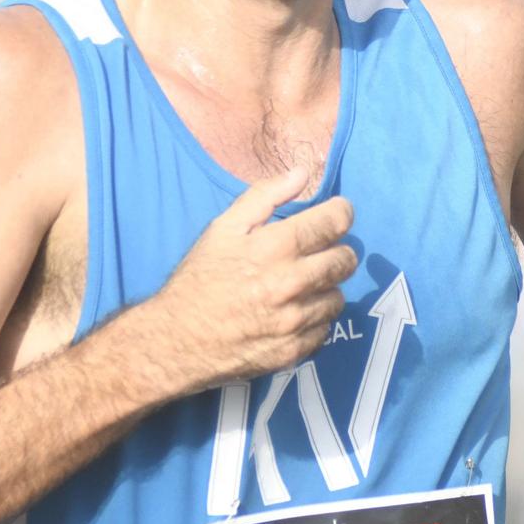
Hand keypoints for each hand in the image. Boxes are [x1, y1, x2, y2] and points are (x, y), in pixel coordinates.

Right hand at [139, 167, 357, 393]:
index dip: (342, 212)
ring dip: (324, 288)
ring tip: (299, 286)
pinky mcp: (295, 350)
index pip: (335, 222)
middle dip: (337, 250)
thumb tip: (303, 173)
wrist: (177, 339)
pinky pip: (325, 328)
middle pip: (345, 260)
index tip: (337, 213)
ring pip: (338, 296)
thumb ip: (265, 195)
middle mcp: (292, 284)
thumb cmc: (200, 277)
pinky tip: (291, 313)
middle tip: (318, 251)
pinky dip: (314, 319)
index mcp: (276, 247)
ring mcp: (295, 321)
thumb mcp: (224, 228)